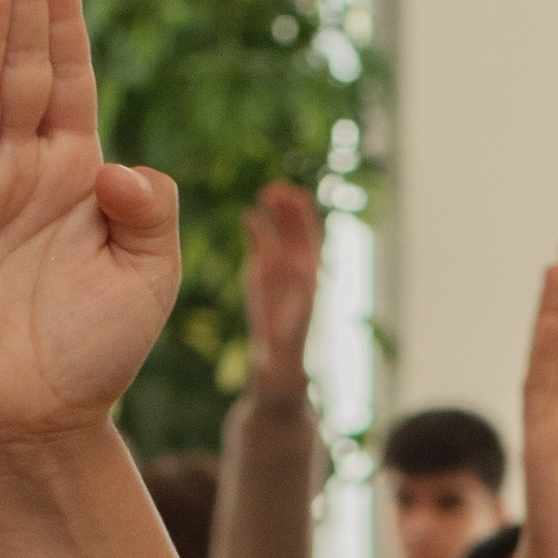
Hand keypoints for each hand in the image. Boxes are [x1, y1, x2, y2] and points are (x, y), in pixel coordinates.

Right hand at [0, 0, 179, 448]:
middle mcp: (15, 170)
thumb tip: (123, 167)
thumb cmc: (94, 351)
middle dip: (19, 2)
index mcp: (70, 170)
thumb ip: (154, 213)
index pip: (64, 76)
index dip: (61, 17)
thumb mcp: (152, 277)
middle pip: (15, 69)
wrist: (37, 424)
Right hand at [243, 180, 322, 390]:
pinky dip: (257, 230)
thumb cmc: (282, 365)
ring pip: (282, 235)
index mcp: (305, 290)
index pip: (309, 252)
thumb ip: (275, 355)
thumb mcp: (278, 359)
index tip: (298, 212)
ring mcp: (279, 272)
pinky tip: (248, 217)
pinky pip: (262, 245)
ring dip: (278, 214)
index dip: (304, 229)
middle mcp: (295, 276)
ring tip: (268, 192)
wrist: (278, 366)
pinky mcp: (263, 273)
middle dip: (291, 213)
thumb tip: (270, 361)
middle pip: (298, 236)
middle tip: (280, 190)